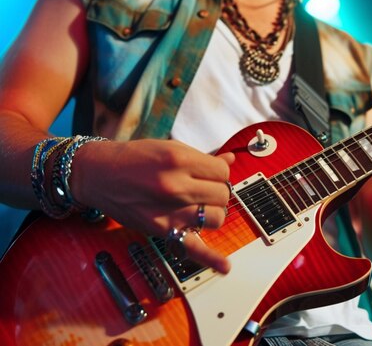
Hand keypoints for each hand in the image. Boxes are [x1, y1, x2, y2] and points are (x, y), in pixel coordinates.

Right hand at [70, 138, 233, 272]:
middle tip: (202, 190)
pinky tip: (225, 266)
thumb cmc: (134, 158)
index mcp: (180, 160)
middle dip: (216, 191)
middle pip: (222, 195)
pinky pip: (193, 249)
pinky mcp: (162, 231)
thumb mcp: (169, 148)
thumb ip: (202, 158)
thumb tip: (230, 160)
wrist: (98, 174)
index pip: (223, 172)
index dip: (219, 173)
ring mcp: (170, 211)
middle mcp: (176, 186)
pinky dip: (211, 259)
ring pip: (216, 218)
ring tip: (198, 207)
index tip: (209, 175)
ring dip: (211, 213)